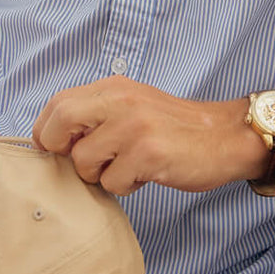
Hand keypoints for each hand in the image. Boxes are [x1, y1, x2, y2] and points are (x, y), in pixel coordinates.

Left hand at [31, 77, 265, 195]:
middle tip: (84, 162)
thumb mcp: (134, 106)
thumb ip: (98, 114)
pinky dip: (125, 186)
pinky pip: (112, 182)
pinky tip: (146, 174)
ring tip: (127, 167)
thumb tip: (55, 140)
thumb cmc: (175, 128)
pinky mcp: (148, 153)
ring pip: (84, 161)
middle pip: (61, 122)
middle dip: (60, 150)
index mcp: (114, 87)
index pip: (58, 103)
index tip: (57, 148)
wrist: (226, 137)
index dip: (48, 131)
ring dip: (100, 175)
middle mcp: (121, 100)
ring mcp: (134, 126)